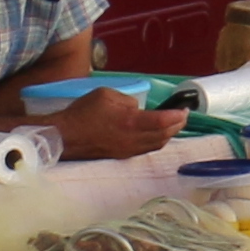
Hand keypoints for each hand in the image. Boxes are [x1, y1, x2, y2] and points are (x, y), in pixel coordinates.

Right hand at [54, 89, 177, 161]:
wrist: (65, 136)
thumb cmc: (83, 113)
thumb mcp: (106, 95)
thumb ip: (128, 101)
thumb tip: (137, 109)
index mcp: (131, 122)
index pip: (163, 121)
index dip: (177, 116)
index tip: (185, 109)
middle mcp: (133, 139)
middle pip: (165, 135)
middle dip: (177, 125)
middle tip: (183, 116)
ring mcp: (129, 150)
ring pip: (157, 144)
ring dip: (168, 135)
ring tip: (174, 125)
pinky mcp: (122, 155)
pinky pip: (147, 149)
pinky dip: (157, 141)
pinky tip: (157, 135)